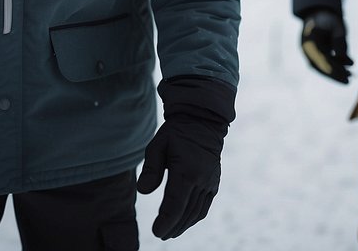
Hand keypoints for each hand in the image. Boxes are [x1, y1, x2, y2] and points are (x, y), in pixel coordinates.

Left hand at [136, 114, 225, 239]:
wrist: (202, 122)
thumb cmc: (176, 133)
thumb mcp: (158, 145)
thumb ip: (151, 169)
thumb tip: (143, 191)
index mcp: (187, 171)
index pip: (175, 205)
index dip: (166, 222)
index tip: (156, 232)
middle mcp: (202, 180)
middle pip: (186, 212)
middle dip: (172, 227)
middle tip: (160, 234)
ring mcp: (210, 182)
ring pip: (196, 212)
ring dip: (183, 225)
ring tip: (170, 232)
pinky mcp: (214, 183)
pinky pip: (204, 206)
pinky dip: (194, 217)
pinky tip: (183, 221)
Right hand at [301, 9, 352, 82]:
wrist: (319, 12)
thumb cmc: (329, 18)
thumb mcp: (337, 26)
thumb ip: (339, 41)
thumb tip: (343, 60)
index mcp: (309, 40)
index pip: (322, 59)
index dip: (333, 69)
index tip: (345, 76)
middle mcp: (306, 48)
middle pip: (320, 66)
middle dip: (334, 75)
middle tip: (348, 81)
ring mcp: (309, 51)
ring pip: (322, 66)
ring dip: (335, 72)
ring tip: (351, 76)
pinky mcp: (314, 53)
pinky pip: (324, 62)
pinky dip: (335, 65)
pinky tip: (348, 66)